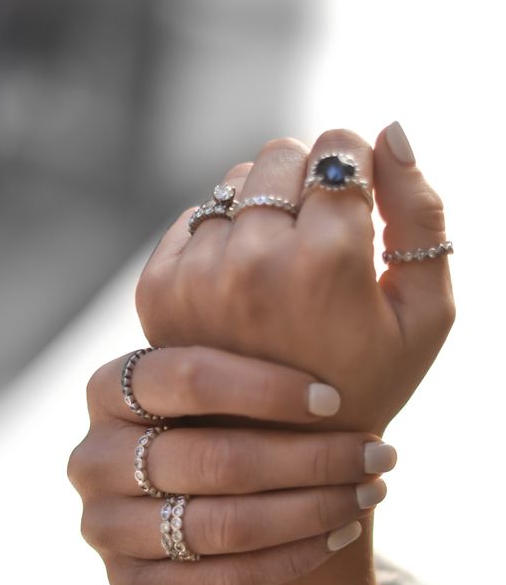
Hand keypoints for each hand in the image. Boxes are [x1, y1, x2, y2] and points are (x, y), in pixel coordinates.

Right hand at [67, 347, 395, 584]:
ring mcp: (102, 525)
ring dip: (309, 512)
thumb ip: (247, 347)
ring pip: (219, 525)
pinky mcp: (125, 583)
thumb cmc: (214, 420)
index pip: (186, 376)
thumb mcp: (216, 378)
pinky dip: (288, 562)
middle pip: (213, 459)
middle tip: (378, 454)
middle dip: (312, 460)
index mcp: (110, 389)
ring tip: (367, 493)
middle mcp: (93, 456)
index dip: (266, 388)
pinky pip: (214, 583)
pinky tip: (338, 537)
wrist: (183, 499)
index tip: (337, 399)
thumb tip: (325, 304)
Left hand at [136, 124, 454, 433]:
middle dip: (310, 185)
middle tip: (320, 249)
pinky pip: (196, 214)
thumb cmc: (367, 381)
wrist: (283, 453)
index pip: (340, 147)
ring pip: (237, 180)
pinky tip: (244, 287)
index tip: (357, 212)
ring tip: (283, 274)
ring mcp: (198, 274)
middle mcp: (252, 260)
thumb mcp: (426, 313)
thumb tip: (390, 131)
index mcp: (325, 263)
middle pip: (285, 153)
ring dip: (265, 208)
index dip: (358, 173)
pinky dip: (223, 235)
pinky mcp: (157, 287)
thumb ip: (422, 215)